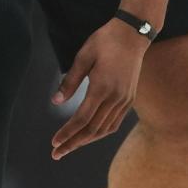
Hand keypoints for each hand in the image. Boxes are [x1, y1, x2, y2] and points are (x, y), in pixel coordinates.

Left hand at [50, 20, 149, 159]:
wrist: (134, 33)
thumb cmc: (105, 40)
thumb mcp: (83, 55)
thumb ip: (70, 81)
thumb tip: (55, 102)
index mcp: (102, 87)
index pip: (81, 119)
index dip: (67, 133)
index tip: (54, 143)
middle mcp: (115, 97)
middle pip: (92, 129)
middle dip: (73, 144)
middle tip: (56, 154)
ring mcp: (125, 100)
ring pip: (104, 129)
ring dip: (86, 141)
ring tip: (70, 147)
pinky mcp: (130, 99)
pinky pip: (114, 123)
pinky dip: (100, 133)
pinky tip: (89, 136)